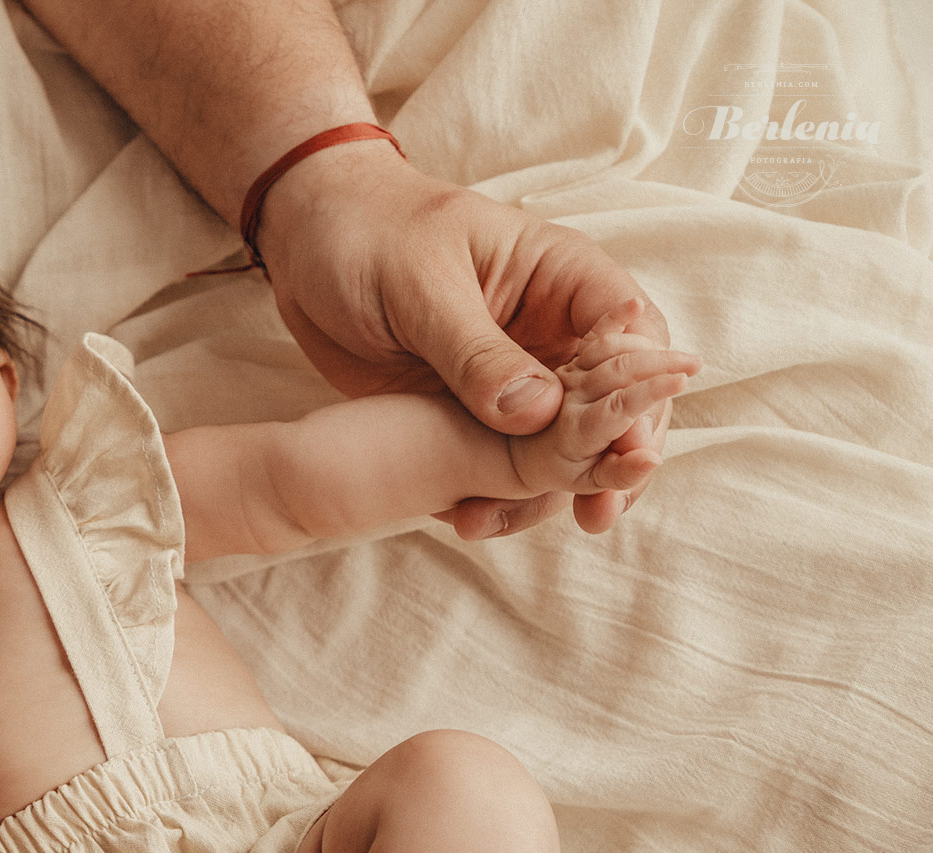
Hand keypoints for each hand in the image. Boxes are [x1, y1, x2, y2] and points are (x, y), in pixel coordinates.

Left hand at [253, 143, 677, 537]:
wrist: (306, 243)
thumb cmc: (370, 232)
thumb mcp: (422, 284)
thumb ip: (477, 350)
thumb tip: (539, 415)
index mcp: (565, 279)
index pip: (633, 340)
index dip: (643, 397)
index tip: (628, 451)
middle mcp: (552, 334)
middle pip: (613, 406)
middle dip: (610, 462)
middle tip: (596, 513)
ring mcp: (514, 380)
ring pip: (558, 447)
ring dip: (543, 491)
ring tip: (499, 524)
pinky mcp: (469, 413)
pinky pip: (496, 462)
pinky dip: (488, 493)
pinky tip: (462, 517)